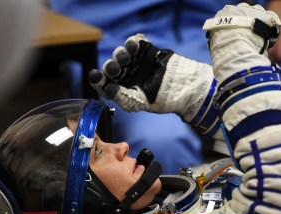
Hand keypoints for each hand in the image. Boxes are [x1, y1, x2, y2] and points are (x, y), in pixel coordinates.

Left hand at [89, 34, 213, 122]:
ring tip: (127, 57)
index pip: (104, 83)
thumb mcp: (139, 103)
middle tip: (115, 67)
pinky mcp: (146, 51)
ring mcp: (136, 62)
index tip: (95, 75)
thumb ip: (122, 97)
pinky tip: (135, 46)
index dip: (97, 79)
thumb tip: (107, 88)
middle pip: (112, 67)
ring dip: (121, 53)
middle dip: (111, 66)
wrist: (185, 88)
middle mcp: (126, 75)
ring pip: (121, 54)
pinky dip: (133, 42)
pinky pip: (136, 43)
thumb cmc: (162, 99)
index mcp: (122, 89)